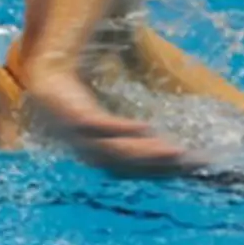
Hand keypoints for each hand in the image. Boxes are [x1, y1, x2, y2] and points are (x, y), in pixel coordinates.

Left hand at [26, 70, 199, 176]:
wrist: (46, 74)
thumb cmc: (81, 98)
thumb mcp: (112, 115)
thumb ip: (136, 125)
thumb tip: (176, 124)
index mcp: (102, 153)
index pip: (137, 168)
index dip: (165, 169)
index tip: (197, 164)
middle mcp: (90, 151)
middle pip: (128, 165)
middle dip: (159, 164)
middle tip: (189, 160)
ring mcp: (81, 135)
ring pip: (116, 151)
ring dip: (145, 152)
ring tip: (174, 149)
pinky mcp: (72, 114)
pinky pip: (99, 126)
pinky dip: (121, 129)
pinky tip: (146, 127)